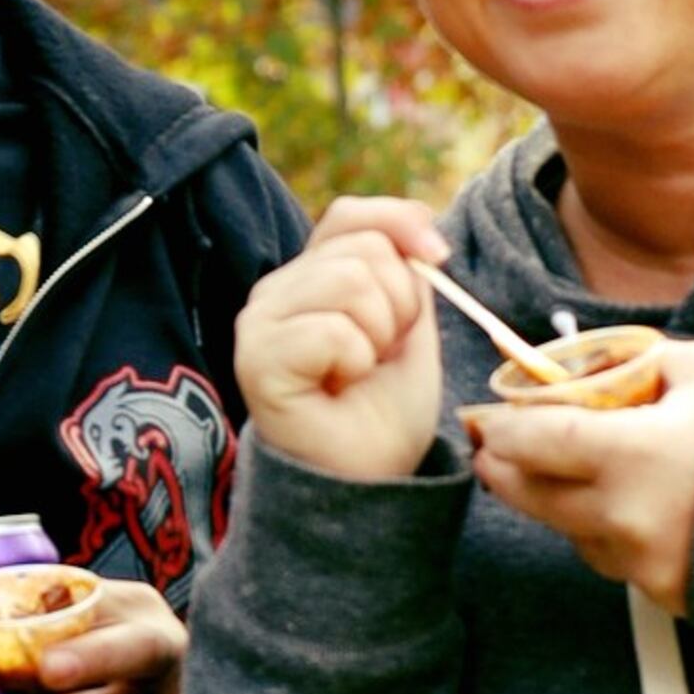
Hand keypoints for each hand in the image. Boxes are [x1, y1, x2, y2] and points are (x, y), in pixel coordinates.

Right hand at [237, 201, 454, 484]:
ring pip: (352, 283)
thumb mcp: (409, 320)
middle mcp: (274, 292)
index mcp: (308, 276)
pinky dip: (355, 364)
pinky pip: (333, 330)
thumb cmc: (383, 407)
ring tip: (357, 374)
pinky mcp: (255, 359)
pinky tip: (337, 390)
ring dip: (378, 338)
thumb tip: (421, 223)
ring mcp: (258, 324)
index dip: (401, 226)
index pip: (350, 216)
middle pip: (363, 252)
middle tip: (377, 358)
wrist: (368, 477)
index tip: (438, 260)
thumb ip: (404, 265)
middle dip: (398, 308)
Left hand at [463, 338, 693, 608]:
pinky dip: (610, 535)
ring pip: (573, 533)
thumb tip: (595, 370)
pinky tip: (633, 511)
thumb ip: (640, 368)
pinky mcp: (664, 594)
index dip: (503, 432)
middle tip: (493, 454)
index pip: (536, 443)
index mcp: (631, 455)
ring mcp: (642, 563)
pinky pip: (615, 561)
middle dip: (505, 474)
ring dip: (563, 505)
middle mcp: (624, 517)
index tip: (485, 423)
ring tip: (575, 476)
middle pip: (533, 499)